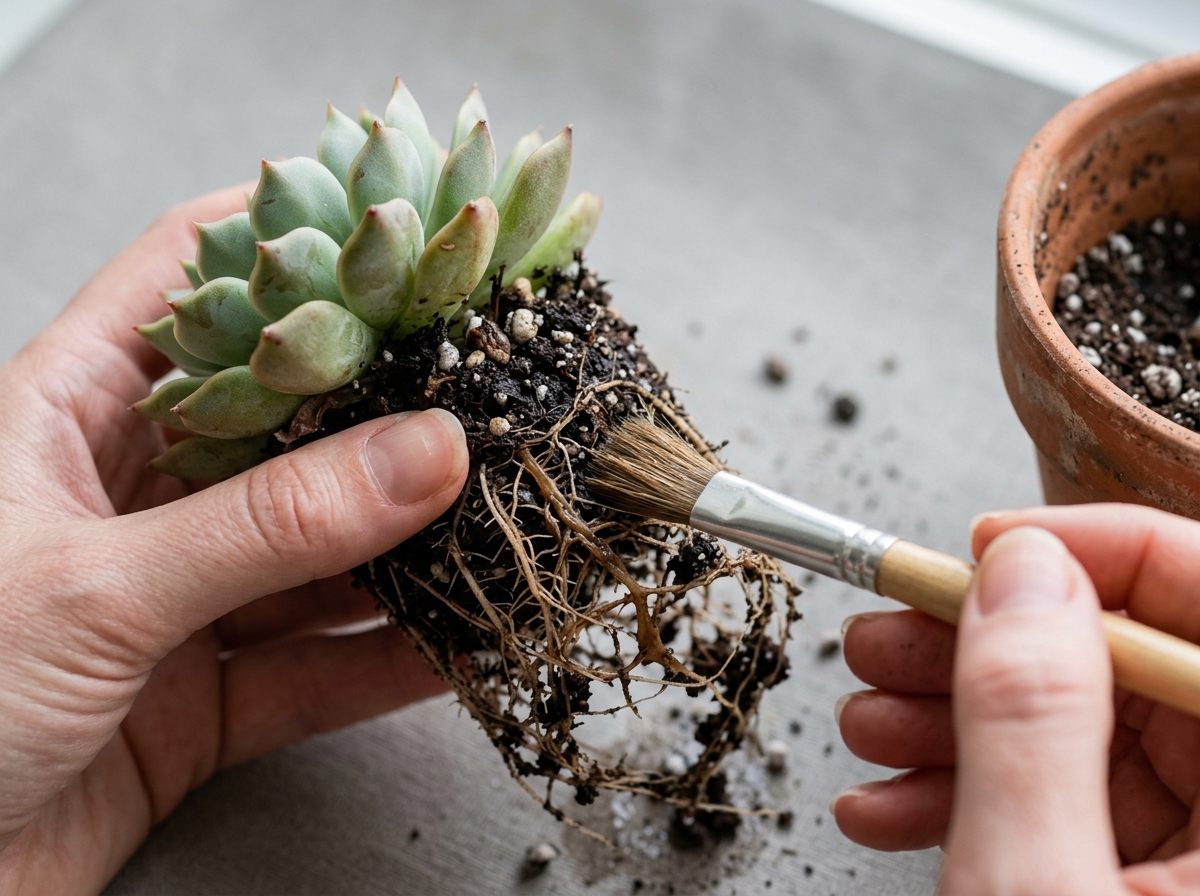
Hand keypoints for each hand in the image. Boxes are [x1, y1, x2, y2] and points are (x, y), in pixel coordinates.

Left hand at [0, 186, 468, 893]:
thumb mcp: (97, 590)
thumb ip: (269, 526)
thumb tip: (426, 453)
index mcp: (62, 421)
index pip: (184, 287)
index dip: (284, 241)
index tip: (392, 223)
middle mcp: (126, 500)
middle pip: (278, 423)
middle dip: (380, 410)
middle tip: (481, 380)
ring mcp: (169, 602)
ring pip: (311, 555)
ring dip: (404, 547)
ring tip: (497, 515)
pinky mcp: (198, 702)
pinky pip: (314, 668)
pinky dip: (388, 662)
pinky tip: (460, 641)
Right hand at [831, 505, 1199, 893]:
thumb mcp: (1036, 883)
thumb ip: (1033, 718)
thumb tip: (1021, 568)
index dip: (1094, 548)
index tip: (987, 547)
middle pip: (1124, 663)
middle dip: (980, 646)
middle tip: (885, 640)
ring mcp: (1191, 856)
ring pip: (1075, 728)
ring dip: (949, 717)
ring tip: (865, 726)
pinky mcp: (1134, 882)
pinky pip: (1058, 801)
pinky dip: (964, 793)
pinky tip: (888, 802)